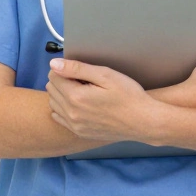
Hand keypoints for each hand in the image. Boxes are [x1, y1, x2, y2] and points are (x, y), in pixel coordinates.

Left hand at [46, 58, 162, 142]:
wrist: (143, 121)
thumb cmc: (129, 96)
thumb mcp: (106, 75)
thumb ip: (78, 69)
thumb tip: (54, 64)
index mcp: (76, 97)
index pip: (54, 76)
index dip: (65, 68)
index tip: (80, 70)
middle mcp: (71, 113)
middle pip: (51, 90)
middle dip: (62, 80)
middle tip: (83, 79)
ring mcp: (74, 125)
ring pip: (53, 104)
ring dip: (61, 94)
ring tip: (83, 91)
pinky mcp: (79, 132)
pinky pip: (59, 118)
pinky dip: (63, 108)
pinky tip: (79, 104)